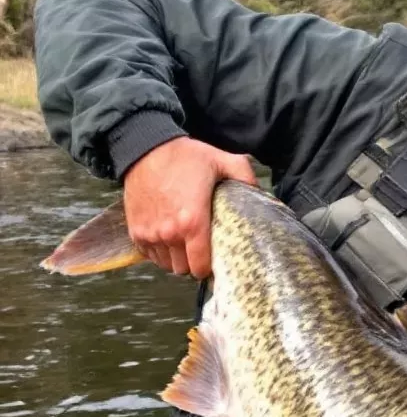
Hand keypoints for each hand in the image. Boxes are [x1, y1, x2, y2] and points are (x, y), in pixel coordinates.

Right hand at [122, 136, 257, 277]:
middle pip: (184, 269)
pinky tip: (167, 238)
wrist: (144, 147)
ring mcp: (150, 233)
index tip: (214, 258)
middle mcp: (169, 233)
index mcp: (193, 222)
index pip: (201, 268)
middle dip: (193, 263)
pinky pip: (150, 255)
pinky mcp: (135, 230)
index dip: (210, 267)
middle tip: (200, 248)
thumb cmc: (185, 156)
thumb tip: (261, 192)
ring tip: (184, 243)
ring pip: (167, 265)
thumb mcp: (221, 160)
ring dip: (176, 258)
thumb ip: (245, 176)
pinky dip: (159, 252)